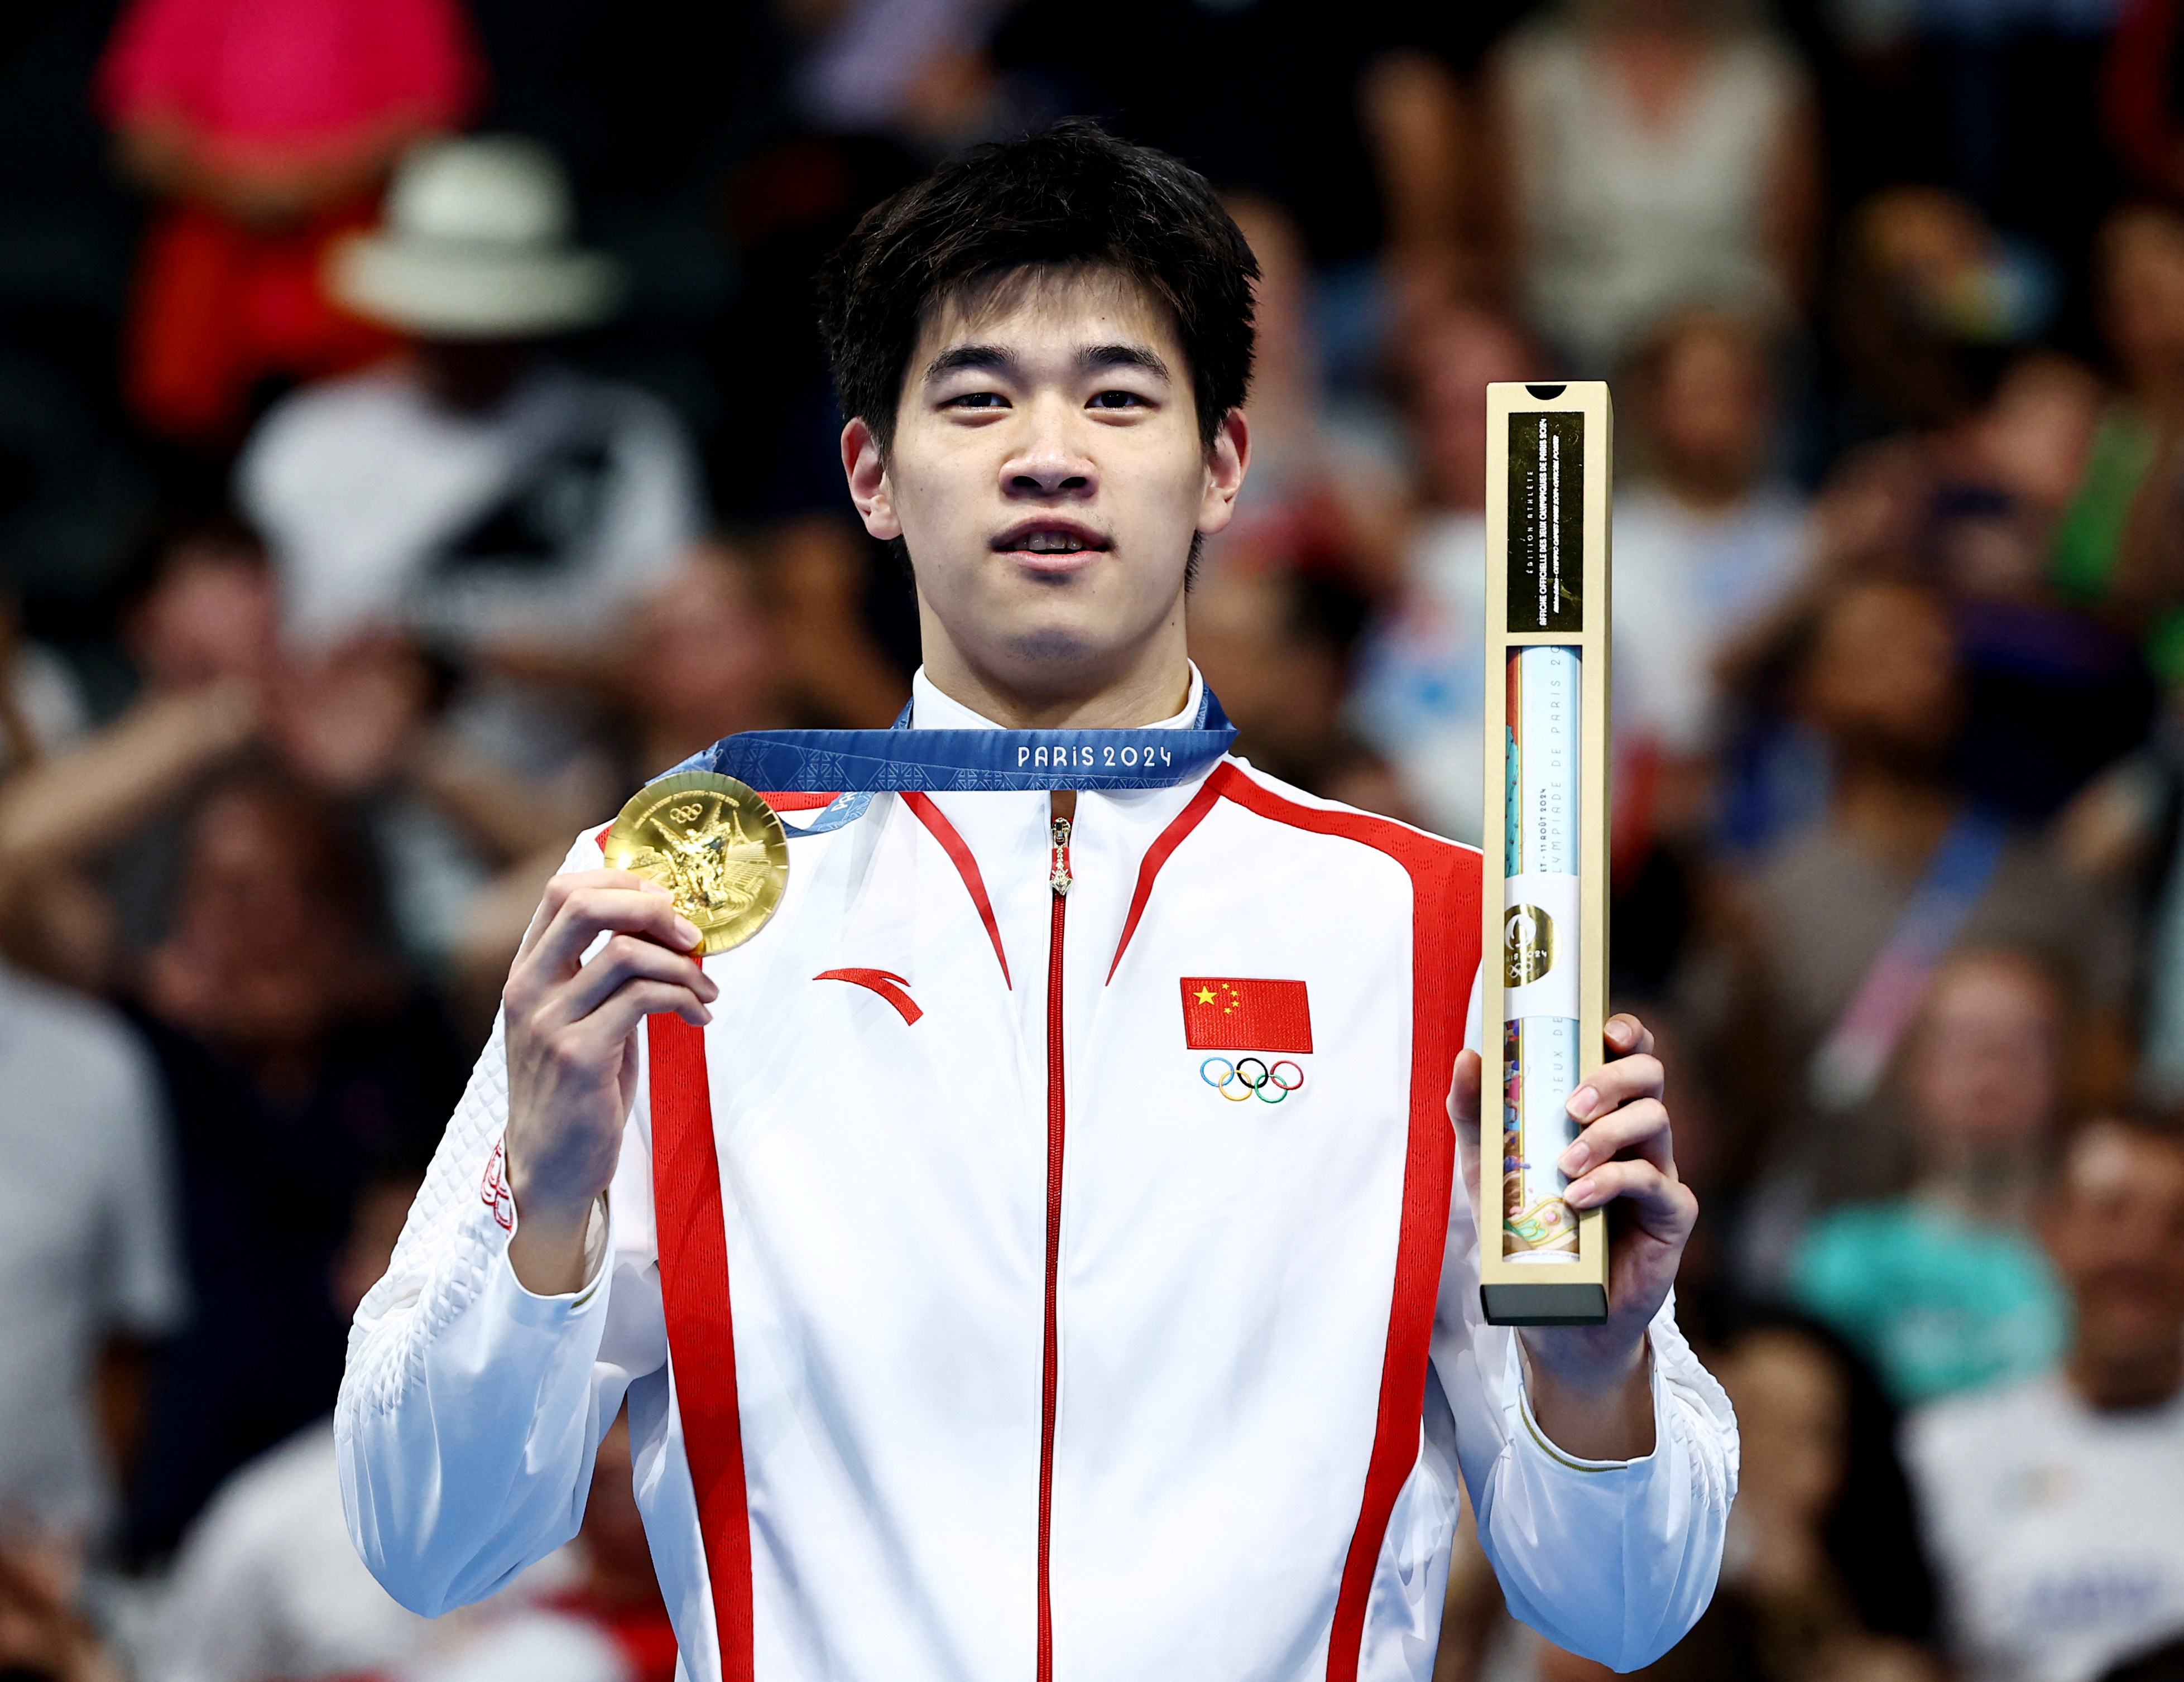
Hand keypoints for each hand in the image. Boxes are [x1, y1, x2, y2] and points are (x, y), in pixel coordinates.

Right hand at [502, 869, 716, 1292]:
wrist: (550, 1168)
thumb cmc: (575, 1091)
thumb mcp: (579, 1020)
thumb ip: (603, 975)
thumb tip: (665, 928)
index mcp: (527, 973)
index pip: (562, 892)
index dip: (621, 881)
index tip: (666, 903)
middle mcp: (529, 989)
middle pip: (584, 904)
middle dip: (650, 906)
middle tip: (691, 933)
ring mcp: (549, 1021)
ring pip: (625, 953)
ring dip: (682, 964)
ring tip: (706, 988)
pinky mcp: (579, 1055)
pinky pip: (643, 999)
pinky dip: (684, 998)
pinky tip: (700, 1015)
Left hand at [1451, 1013, 1696, 1459]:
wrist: (1553, 1306)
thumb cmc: (1526, 1226)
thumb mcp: (1488, 1166)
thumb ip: (1477, 1113)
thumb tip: (1469, 1057)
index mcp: (1602, 1111)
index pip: (1627, 1055)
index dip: (1627, 1032)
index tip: (1605, 1029)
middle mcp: (1637, 1134)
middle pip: (1649, 1078)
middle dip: (1613, 1079)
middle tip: (1571, 1105)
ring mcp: (1659, 1172)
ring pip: (1656, 1121)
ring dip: (1608, 1133)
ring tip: (1566, 1163)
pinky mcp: (1671, 1214)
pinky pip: (1654, 1181)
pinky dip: (1613, 1182)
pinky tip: (1579, 1198)